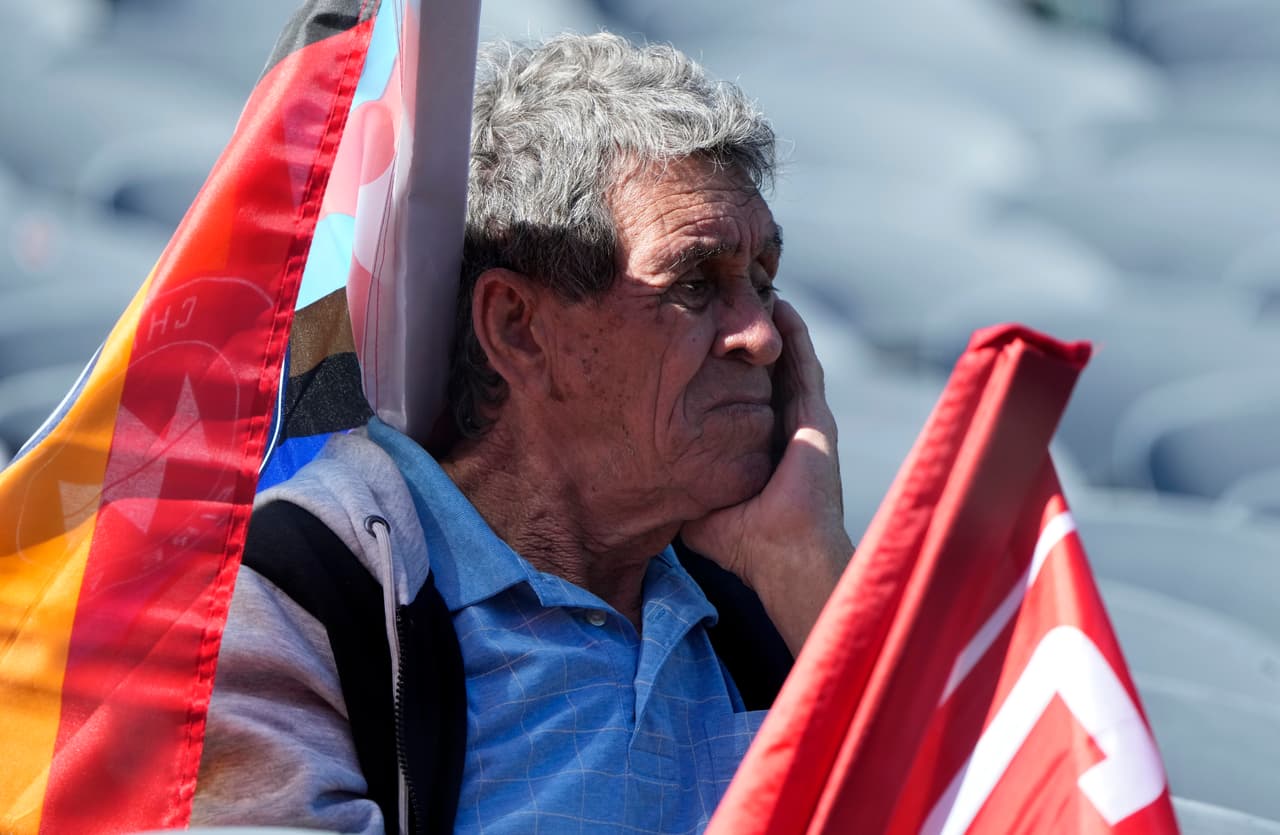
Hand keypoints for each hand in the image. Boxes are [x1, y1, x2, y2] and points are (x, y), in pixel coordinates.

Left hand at [681, 300, 853, 652]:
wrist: (784, 554)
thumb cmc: (740, 540)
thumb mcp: (694, 504)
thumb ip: (675, 482)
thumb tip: (633, 471)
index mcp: (755, 441)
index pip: (737, 392)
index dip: (723, 364)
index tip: (698, 335)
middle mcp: (780, 425)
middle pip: (762, 368)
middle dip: (748, 335)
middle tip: (729, 299)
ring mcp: (802, 419)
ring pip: (786, 358)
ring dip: (772, 327)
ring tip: (756, 291)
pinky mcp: (816, 417)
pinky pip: (805, 365)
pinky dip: (795, 335)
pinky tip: (782, 307)